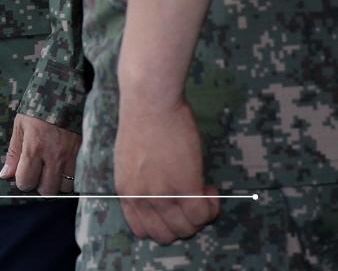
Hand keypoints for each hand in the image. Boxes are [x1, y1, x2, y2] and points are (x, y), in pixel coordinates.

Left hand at [0, 112, 80, 195]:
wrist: (65, 90)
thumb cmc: (39, 107)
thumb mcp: (20, 126)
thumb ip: (14, 153)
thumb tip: (5, 175)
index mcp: (35, 147)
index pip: (26, 181)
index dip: (22, 181)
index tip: (23, 173)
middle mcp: (54, 155)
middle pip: (47, 190)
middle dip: (40, 185)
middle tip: (38, 172)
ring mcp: (72, 155)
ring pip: (65, 187)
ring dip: (57, 182)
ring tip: (52, 169)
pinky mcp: (84, 152)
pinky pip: (79, 177)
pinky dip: (71, 176)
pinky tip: (65, 165)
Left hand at [114, 94, 218, 244]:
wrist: (149, 101)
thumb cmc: (141, 121)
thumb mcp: (131, 160)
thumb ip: (142, 182)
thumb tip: (161, 192)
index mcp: (126, 192)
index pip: (142, 231)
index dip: (163, 224)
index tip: (173, 207)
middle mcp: (141, 199)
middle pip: (167, 236)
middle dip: (183, 223)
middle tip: (192, 200)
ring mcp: (162, 195)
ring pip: (188, 228)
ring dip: (200, 216)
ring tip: (202, 190)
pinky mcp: (185, 186)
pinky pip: (203, 214)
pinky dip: (211, 207)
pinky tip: (209, 187)